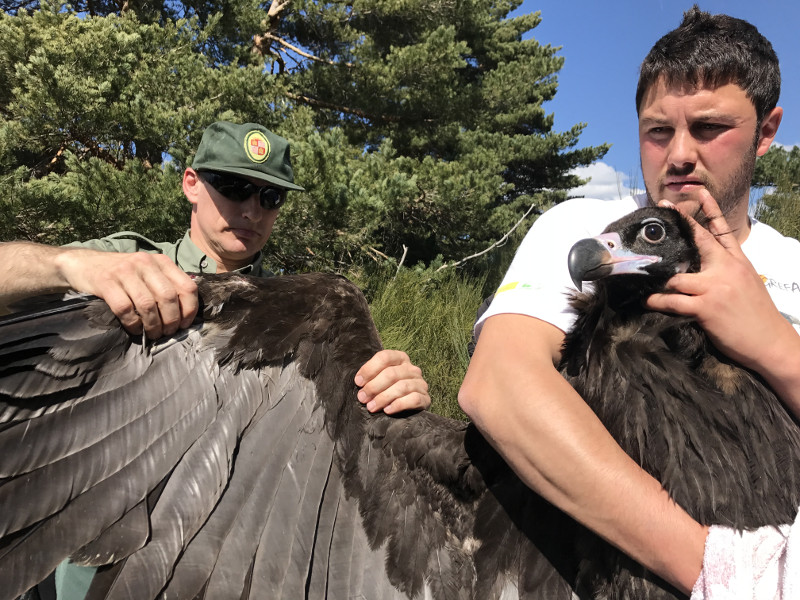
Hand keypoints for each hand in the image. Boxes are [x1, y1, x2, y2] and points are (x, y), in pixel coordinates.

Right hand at [59, 250, 198, 338]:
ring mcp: (125, 271)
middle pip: (169, 297)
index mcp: (161, 261)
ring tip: (153, 334)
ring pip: (148, 304)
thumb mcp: (147, 272)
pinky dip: (133, 323)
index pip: (187, 287)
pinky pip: (125, 308)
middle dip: (171, 320)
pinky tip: (134, 329)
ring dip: (153, 325)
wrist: (82, 263)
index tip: (184, 325)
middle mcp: (145, 263)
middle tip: (167, 332)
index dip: (190, 310)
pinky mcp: (105, 282)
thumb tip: (186, 313)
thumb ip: (165, 285)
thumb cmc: (121, 273)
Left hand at [354, 349, 430, 413]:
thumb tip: (359, 382)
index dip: (369, 369)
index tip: (358, 382)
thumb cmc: (387, 390)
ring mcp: (420, 383)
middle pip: (391, 374)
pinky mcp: (425, 399)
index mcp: (400, 358)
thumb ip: (371, 376)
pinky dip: (398, 404)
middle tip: (362, 398)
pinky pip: (413, 399)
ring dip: (383, 397)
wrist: (407, 409)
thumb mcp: (379, 379)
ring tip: (371, 407)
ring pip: (402, 387)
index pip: (385, 357)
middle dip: (374, 387)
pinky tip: (387, 410)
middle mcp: (412, 369)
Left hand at [645, 191, 793, 372]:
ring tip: (639, 275)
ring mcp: (715, 287)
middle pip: (698, 240)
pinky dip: (656, 301)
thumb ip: (726, 268)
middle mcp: (726, 268)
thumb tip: (703, 263)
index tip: (697, 192)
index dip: (709, 209)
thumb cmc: (756, 314)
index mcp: (737, 261)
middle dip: (678, 224)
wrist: (771, 342)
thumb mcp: (746, 282)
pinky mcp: (706, 307)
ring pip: (676, 275)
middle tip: (659, 210)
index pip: (722, 230)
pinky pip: (673, 301)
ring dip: (655, 277)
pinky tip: (646, 301)